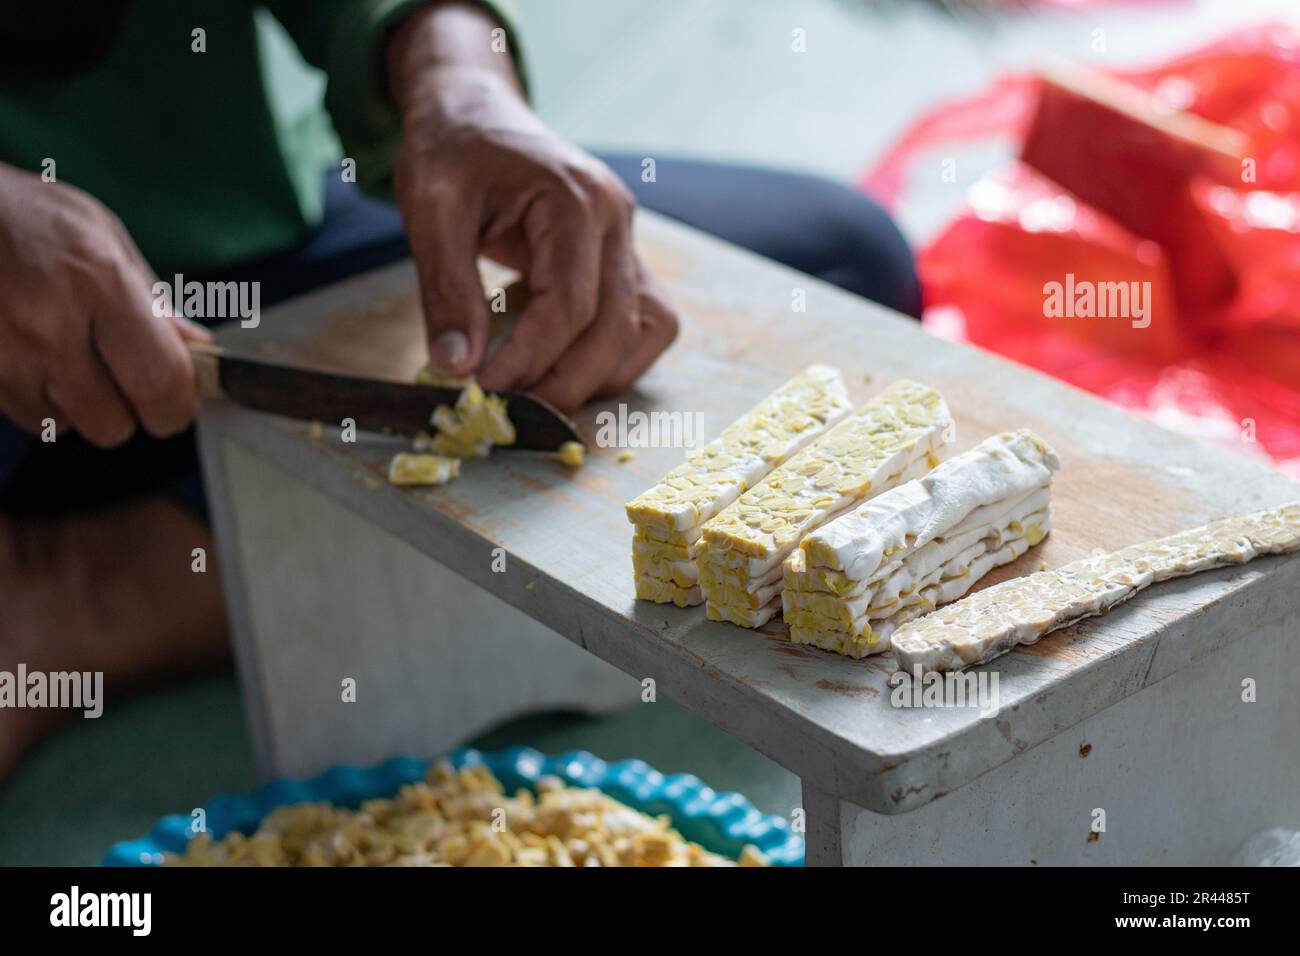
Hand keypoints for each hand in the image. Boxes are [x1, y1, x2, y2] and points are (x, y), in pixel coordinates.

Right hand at [0, 164, 209, 446]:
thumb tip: (197, 349)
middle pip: (114, 423)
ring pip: (68, 425)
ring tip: (69, 355)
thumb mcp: (106, 237)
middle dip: (127, 409)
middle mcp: (50, 325)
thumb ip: (154, 302)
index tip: (179, 401)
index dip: (177, 405)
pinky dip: (40, 399)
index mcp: (101, 284)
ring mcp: (5, 354)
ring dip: (79, 404)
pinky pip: (27, 416)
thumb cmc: (30, 217)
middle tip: (122, 374)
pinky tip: (36, 358)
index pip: (161, 382)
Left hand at [388, 5, 677, 411]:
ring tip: (533, 386)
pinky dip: (610, 355)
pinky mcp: (623, 260)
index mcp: (577, 199)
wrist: (475, 112)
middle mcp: (618, 221)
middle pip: (615, 329)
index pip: (570, 306)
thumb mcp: (430, 210)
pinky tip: (557, 359)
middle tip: (507, 410)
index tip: (482, 390)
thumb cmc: (452, 151)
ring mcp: (629, 241)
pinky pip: (643, 322)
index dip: (529, 359)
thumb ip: (447, 291)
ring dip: (596, 374)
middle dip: (562, 382)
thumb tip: (457, 369)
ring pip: (644, 332)